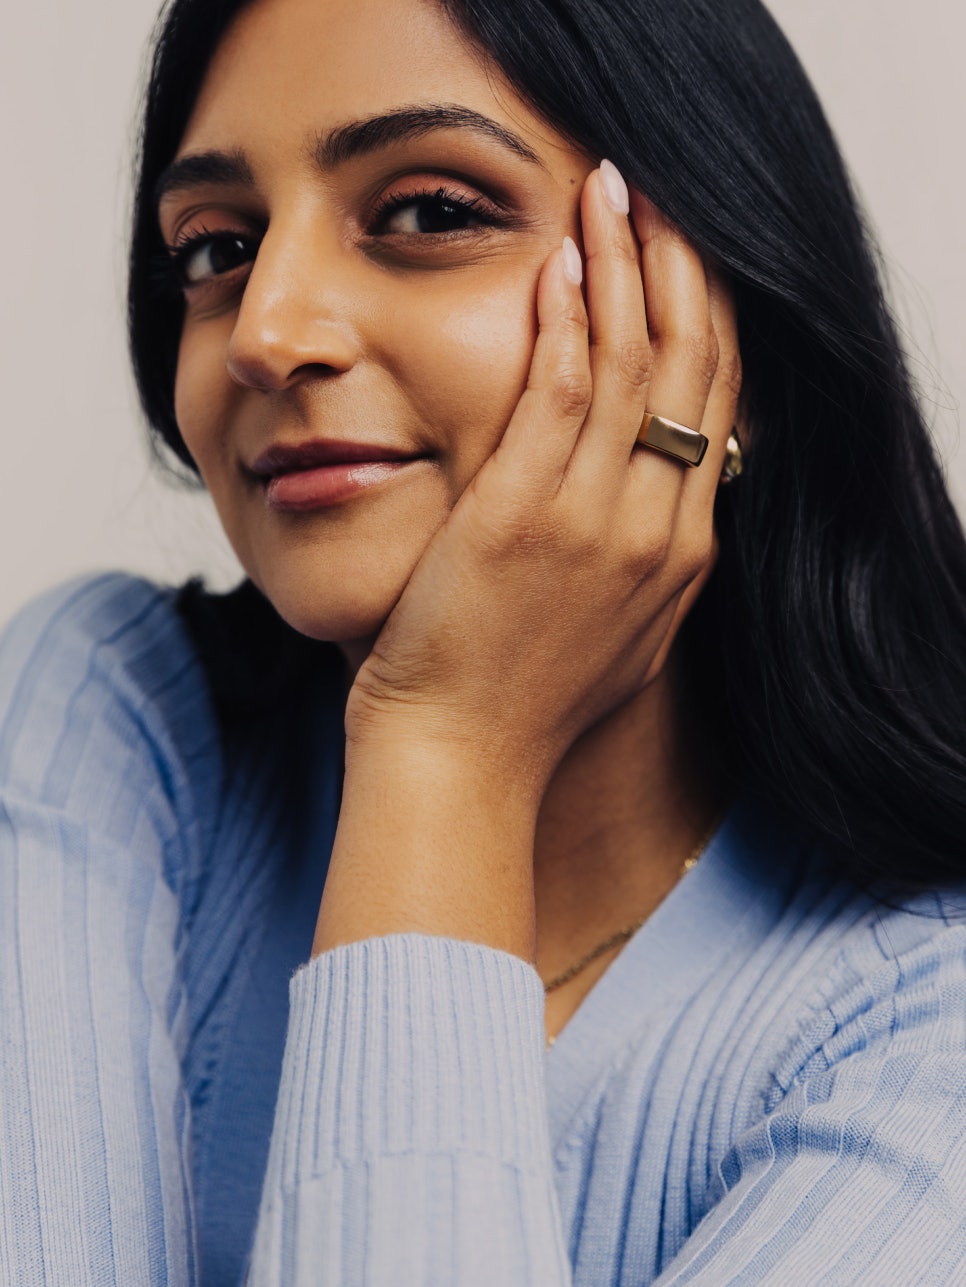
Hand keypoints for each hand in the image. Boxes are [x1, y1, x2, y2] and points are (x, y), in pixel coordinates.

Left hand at [346, 161, 740, 795]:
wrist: (461, 761)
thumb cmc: (520, 701)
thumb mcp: (617, 635)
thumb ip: (642, 563)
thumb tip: (649, 502)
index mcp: (681, 556)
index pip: (716, 409)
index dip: (708, 321)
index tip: (689, 258)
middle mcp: (657, 531)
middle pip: (694, 371)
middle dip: (683, 270)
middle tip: (661, 196)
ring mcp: (596, 523)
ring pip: (634, 366)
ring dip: (627, 267)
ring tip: (611, 192)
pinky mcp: (524, 516)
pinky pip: (561, 391)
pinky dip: (566, 319)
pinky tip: (560, 260)